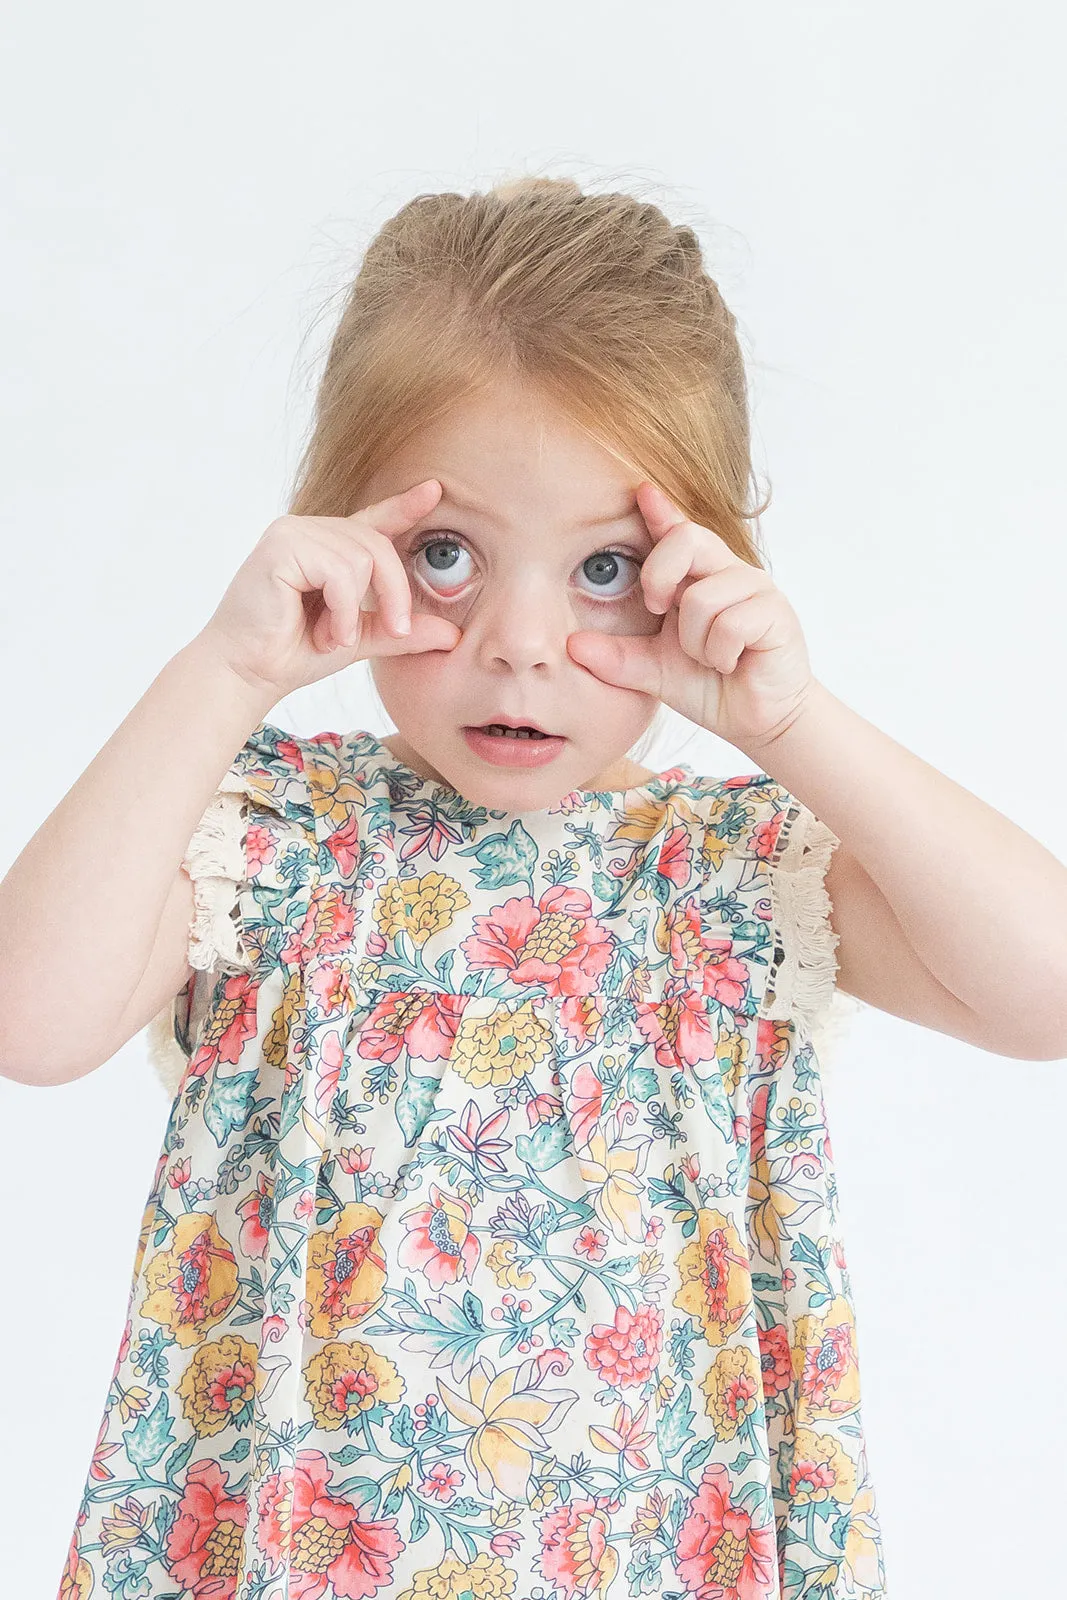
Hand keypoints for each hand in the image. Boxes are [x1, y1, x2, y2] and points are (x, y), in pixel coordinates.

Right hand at [197, 480, 462, 700]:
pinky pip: (339, 571)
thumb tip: (453, 634)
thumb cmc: (292, 654)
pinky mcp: (281, 545)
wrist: (247, 674)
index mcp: (327, 548)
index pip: (373, 522)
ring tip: (334, 637)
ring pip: (362, 557)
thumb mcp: (360, 639)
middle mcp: (309, 531)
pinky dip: (342, 609)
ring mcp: (292, 533)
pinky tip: (326, 632)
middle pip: (377, 545)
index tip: (435, 490)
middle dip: (394, 593)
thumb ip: (400, 630)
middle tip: (394, 630)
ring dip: (357, 610)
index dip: (405, 506)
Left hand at [566, 482, 815, 756]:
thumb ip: (616, 656)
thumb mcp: (652, 670)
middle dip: (659, 575)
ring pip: (702, 598)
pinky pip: (730, 624)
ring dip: (696, 642)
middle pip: (687, 539)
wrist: (757, 720)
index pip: (677, 532)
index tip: (641, 491)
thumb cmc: (709, 686)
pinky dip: (720, 654)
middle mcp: (726, 572)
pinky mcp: (776, 613)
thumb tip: (571, 646)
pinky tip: (732, 663)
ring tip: (711, 658)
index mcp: (697, 577)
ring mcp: (754, 589)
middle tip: (657, 609)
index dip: (660, 510)